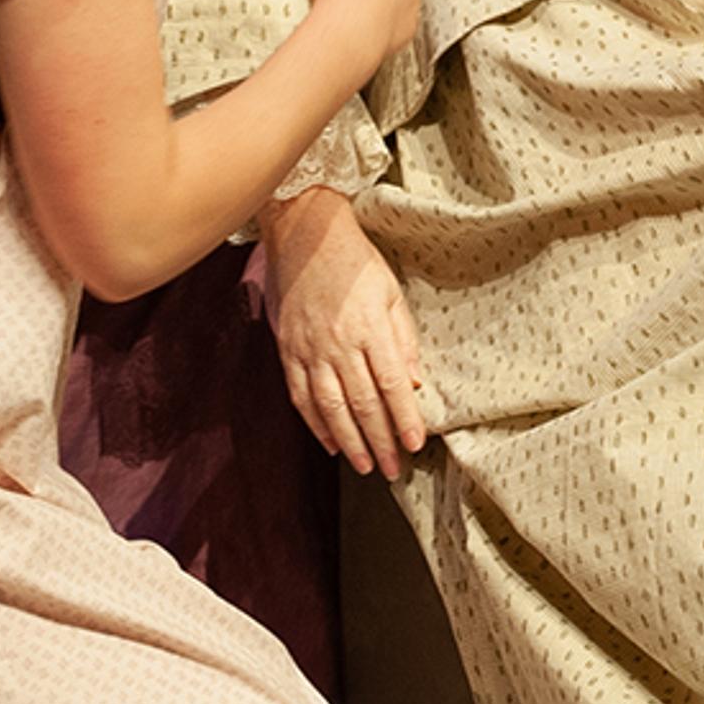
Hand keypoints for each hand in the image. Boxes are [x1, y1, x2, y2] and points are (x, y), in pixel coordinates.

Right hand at [259, 187, 427, 476]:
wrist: (306, 233)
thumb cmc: (356, 261)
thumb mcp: (392, 292)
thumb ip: (404, 339)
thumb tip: (415, 383)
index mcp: (369, 328)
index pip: (391, 385)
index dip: (404, 419)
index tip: (415, 444)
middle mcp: (338, 343)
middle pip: (363, 404)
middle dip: (380, 441)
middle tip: (392, 470)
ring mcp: (309, 349)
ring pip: (330, 407)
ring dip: (349, 441)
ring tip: (364, 465)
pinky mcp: (288, 349)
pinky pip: (300, 395)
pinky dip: (315, 424)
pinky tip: (330, 442)